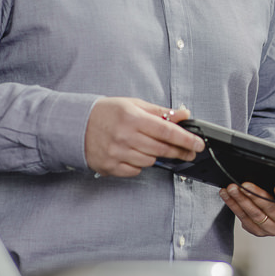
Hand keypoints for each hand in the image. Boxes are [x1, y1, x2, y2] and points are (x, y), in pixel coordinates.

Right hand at [85, 98, 203, 176]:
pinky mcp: (110, 167)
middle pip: (162, 148)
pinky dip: (140, 164)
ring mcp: (117, 153)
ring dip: (157, 155)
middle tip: (190, 151)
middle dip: (180, 151)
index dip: (186, 139)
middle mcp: (125, 136)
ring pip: (150, 161)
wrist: (75, 125)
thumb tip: (184, 114)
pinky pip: (135, 170)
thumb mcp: (134, 105)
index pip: (167, 131)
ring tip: (152, 147)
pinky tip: (135, 154)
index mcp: (133, 118)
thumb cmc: (107, 113)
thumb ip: (160, 112)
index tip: (199, 144)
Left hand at [221, 182, 274, 236]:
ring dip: (240, 200)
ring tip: (231, 188)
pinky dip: (234, 205)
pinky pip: (244, 219)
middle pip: (270, 208)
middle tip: (243, 184)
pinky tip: (227, 195)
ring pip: (254, 215)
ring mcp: (273, 230)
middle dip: (255, 195)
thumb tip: (267, 172)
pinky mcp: (259, 232)